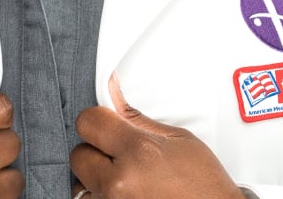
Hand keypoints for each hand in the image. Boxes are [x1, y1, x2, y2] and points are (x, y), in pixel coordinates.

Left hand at [70, 73, 241, 198]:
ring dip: (97, 179)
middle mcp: (119, 184)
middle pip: (79, 155)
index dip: (97, 119)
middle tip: (118, 154)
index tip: (106, 123)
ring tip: (124, 179)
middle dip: (95, 150)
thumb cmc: (204, 186)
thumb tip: (112, 95)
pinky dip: (103, 197)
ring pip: (81, 185)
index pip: (88, 122)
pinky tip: (126, 193)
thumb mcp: (178, 139)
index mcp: (137, 153)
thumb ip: (138, 119)